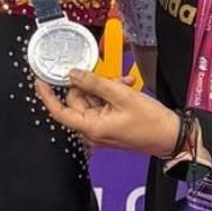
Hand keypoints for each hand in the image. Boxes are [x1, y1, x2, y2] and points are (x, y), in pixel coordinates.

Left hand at [35, 69, 181, 156]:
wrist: (171, 136)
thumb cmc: (150, 122)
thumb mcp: (121, 95)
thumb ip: (94, 83)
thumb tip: (73, 74)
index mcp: (91, 127)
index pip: (59, 111)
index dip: (47, 95)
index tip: (40, 79)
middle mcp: (92, 130)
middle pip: (78, 99)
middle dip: (92, 84)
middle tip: (111, 78)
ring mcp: (101, 127)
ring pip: (92, 98)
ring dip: (106, 87)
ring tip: (125, 83)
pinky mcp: (110, 124)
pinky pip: (103, 103)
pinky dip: (113, 93)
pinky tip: (127, 87)